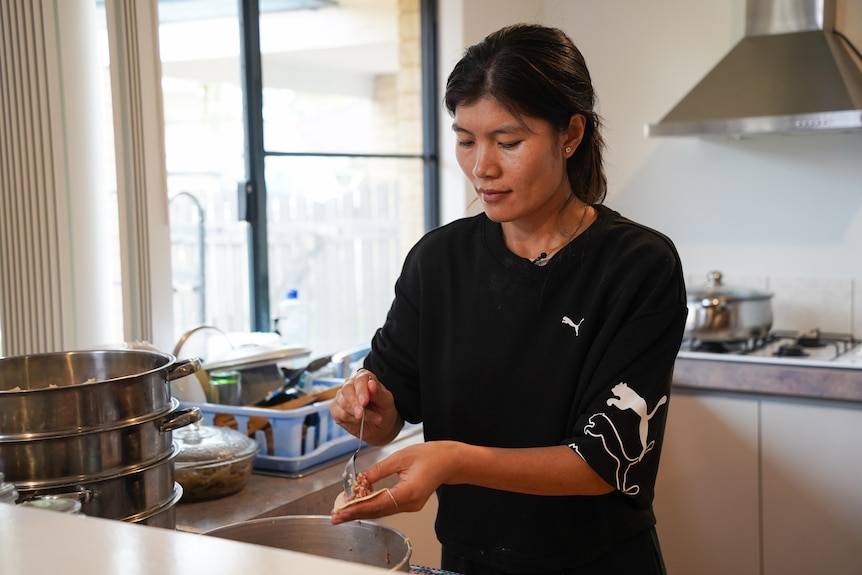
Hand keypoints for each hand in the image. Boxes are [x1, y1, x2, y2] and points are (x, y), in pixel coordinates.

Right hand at [330, 368, 402, 445]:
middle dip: (355, 403)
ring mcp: (341, 396)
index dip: (361, 390)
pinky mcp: (336, 409)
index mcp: (364, 377)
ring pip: (344, 403)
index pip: (360, 379)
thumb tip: (371, 384)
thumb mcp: (386, 402)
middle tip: (361, 415)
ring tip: (373, 420)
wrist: (380, 426)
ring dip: (357, 414)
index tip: (364, 402)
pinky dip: (351, 419)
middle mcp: (350, 384)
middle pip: (347, 390)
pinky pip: (340, 413)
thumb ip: (379, 393)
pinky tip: (359, 421)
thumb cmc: (383, 410)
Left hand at [331, 441, 456, 523]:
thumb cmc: (430, 455)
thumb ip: (379, 469)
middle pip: (378, 511)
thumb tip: (360, 479)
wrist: (449, 461)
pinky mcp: (410, 503)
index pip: (379, 503)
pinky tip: (359, 505)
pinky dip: (372, 506)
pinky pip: (388, 507)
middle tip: (335, 516)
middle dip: (355, 513)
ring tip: (342, 512)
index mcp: (410, 491)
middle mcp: (411, 503)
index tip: (342, 510)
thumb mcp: (401, 456)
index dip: (358, 507)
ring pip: (382, 511)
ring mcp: (411, 505)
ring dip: (362, 511)